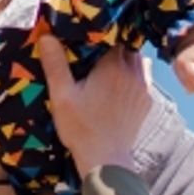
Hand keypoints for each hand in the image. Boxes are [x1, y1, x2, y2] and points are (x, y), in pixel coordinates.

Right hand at [38, 36, 149, 175]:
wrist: (106, 160)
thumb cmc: (81, 128)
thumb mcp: (62, 96)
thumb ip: (56, 65)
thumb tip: (47, 36)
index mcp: (112, 66)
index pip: (112, 36)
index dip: (100, 35)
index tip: (88, 38)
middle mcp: (132, 73)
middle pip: (126, 47)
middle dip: (112, 46)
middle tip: (95, 52)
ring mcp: (142, 88)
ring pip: (136, 61)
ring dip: (124, 60)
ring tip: (107, 66)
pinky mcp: (146, 102)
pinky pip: (142, 78)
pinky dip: (133, 76)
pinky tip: (118, 84)